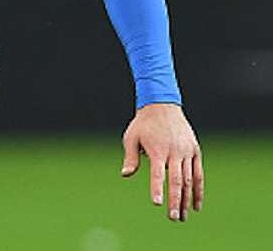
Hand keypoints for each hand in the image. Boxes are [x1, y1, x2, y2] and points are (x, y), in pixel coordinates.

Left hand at [120, 103, 203, 221]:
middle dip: (175, 201)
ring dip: (186, 199)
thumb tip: (125, 174)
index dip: (158, 189)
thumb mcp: (131, 137)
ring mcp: (187, 152)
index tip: (157, 203)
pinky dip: (198, 190)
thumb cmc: (143, 124)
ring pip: (189, 180)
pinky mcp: (195, 151)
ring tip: (183, 216)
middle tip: (173, 218)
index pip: (158, 174)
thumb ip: (130, 157)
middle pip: (177, 181)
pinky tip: (196, 204)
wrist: (162, 106)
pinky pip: (198, 174)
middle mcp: (174, 152)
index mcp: (157, 150)